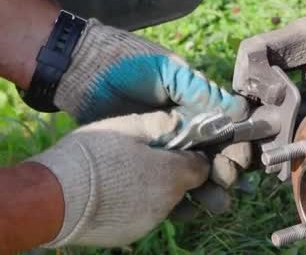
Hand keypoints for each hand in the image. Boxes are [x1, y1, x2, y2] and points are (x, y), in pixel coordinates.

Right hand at [28, 111, 210, 246]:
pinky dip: (137, 205)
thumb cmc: (91, 154)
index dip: (194, 155)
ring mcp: (149, 222)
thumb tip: (185, 122)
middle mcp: (167, 203)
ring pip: (164, 203)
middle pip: (184, 187)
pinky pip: (144, 216)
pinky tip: (116, 193)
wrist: (51, 197)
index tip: (181, 147)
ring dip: (156, 191)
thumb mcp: (128, 126)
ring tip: (130, 176)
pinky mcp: (130, 235)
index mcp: (172, 175)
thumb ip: (162, 124)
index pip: (202, 167)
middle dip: (174, 174)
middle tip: (150, 159)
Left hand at [54, 20, 250, 188]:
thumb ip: (200, 91)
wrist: (79, 68)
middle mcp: (181, 128)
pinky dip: (176, 196)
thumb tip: (239, 111)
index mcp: (193, 105)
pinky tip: (187, 207)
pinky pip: (162, 182)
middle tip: (227, 182)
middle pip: (212, 156)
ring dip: (207, 189)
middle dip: (224, 171)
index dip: (234, 147)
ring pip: (190, 173)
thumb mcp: (169, 71)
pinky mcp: (138, 159)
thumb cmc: (128, 62)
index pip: (223, 131)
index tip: (238, 161)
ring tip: (215, 203)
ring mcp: (160, 145)